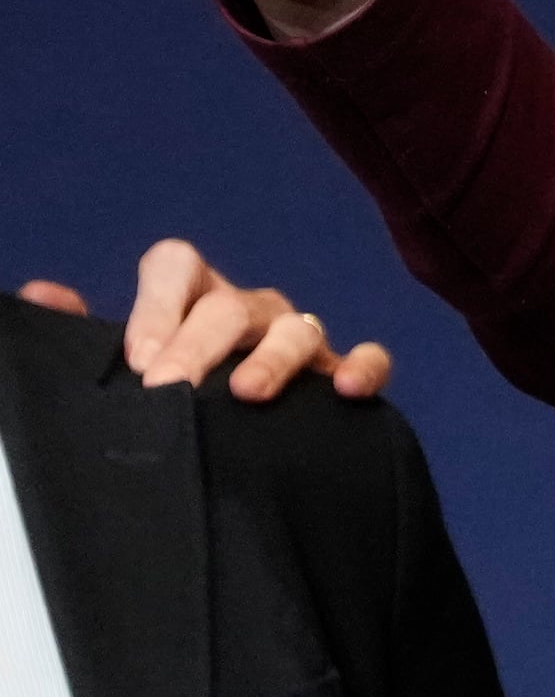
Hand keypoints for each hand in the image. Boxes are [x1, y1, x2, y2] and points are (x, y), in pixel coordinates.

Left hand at [19, 241, 392, 398]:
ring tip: (247, 394)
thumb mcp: (122, 358)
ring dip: (273, 358)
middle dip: (196, 346)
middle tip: (167, 390)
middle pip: (228, 305)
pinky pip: (369, 358)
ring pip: (297, 328)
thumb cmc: (171, 388)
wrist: (224, 432)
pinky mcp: (340, 372)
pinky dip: (364, 366)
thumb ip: (84, 329)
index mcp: (191, 294)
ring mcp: (298, 337)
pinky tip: (344, 389)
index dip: (156, 305)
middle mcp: (246, 309)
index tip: (135, 360)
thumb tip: (42, 294)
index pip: (175, 264)